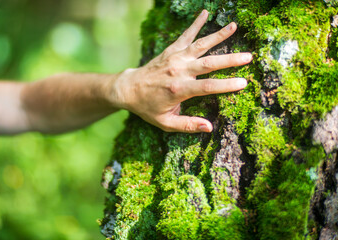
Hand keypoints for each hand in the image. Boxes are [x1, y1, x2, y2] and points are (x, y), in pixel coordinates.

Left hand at [112, 10, 251, 132]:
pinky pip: (185, 35)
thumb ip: (187, 125)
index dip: (226, 85)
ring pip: (200, 45)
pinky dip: (195, 24)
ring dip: (217, 36)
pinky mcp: (171, 50)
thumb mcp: (165, 123)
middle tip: (248, 56)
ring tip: (234, 26)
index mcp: (178, 90)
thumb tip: (210, 127)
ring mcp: (174, 58)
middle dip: (230, 59)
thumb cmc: (148, 108)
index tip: (243, 82)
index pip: (208, 87)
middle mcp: (178, 71)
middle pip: (208, 63)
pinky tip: (205, 12)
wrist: (129, 89)